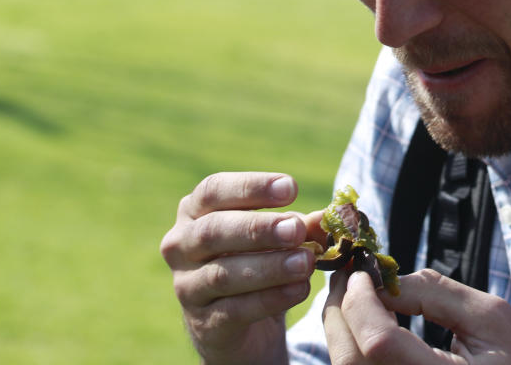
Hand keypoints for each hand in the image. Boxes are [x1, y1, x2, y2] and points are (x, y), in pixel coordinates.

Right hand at [160, 172, 324, 364]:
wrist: (240, 324)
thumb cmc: (256, 262)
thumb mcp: (278, 240)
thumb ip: (300, 226)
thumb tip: (329, 216)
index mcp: (195, 211)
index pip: (214, 190)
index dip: (252, 187)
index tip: (290, 188)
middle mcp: (181, 245)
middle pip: (214, 231)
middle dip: (259, 228)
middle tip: (295, 229)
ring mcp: (187, 286)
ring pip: (223, 273)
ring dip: (269, 266)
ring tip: (305, 262)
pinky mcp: (203, 323)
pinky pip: (234, 309)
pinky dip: (270, 299)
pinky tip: (299, 290)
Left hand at [323, 268, 510, 364]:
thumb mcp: (490, 317)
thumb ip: (434, 293)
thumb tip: (383, 278)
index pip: (378, 342)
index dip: (361, 299)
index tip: (363, 268)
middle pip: (351, 359)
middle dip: (342, 309)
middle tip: (351, 275)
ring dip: (344, 328)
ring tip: (360, 295)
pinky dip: (355, 347)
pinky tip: (370, 324)